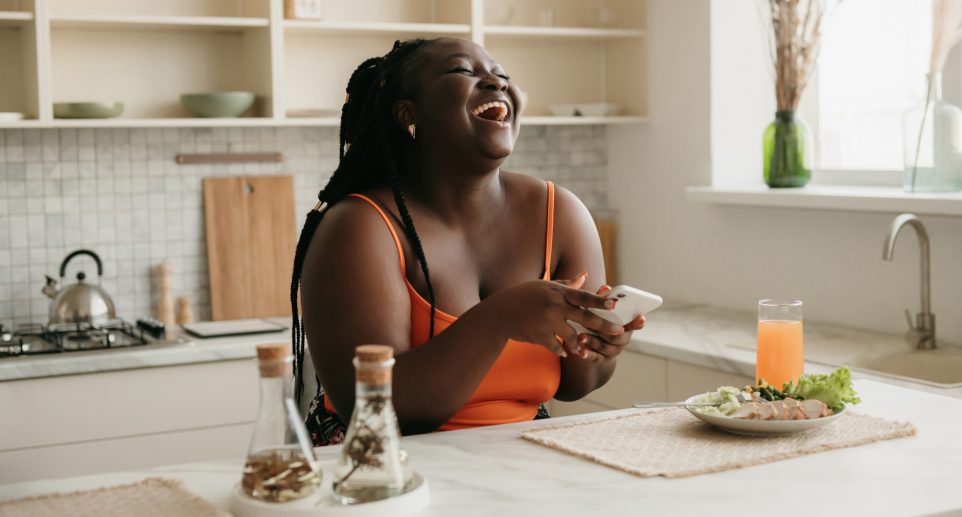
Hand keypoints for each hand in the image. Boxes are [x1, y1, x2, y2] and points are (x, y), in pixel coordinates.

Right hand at [485, 272, 614, 357]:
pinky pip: (557, 347)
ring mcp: (547, 322)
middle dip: (604, 325)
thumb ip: (567, 284)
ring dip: (579, 343)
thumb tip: (585, 275)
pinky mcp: (540, 336)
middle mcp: (554, 306)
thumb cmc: (523, 296)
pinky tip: (565, 352)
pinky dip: (562, 350)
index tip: (615, 304)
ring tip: (584, 348)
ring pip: (573, 336)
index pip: (584, 296)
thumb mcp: (544, 286)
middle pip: (585, 317)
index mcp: (557, 292)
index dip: (600, 300)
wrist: (500, 313)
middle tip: (618, 331)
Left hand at [572, 285, 645, 362]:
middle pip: (617, 337)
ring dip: (592, 341)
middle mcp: (622, 340)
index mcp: (626, 326)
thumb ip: (604, 301)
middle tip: (591, 323)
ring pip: (604, 347)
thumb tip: (605, 288)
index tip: (641, 317)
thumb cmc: (601, 320)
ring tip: (581, 337)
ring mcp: (612, 351)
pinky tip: (579, 351)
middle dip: (604, 330)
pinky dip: (587, 354)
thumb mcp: (603, 311)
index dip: (638, 322)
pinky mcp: (601, 359)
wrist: (597, 345)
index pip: (636, 324)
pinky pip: (594, 358)